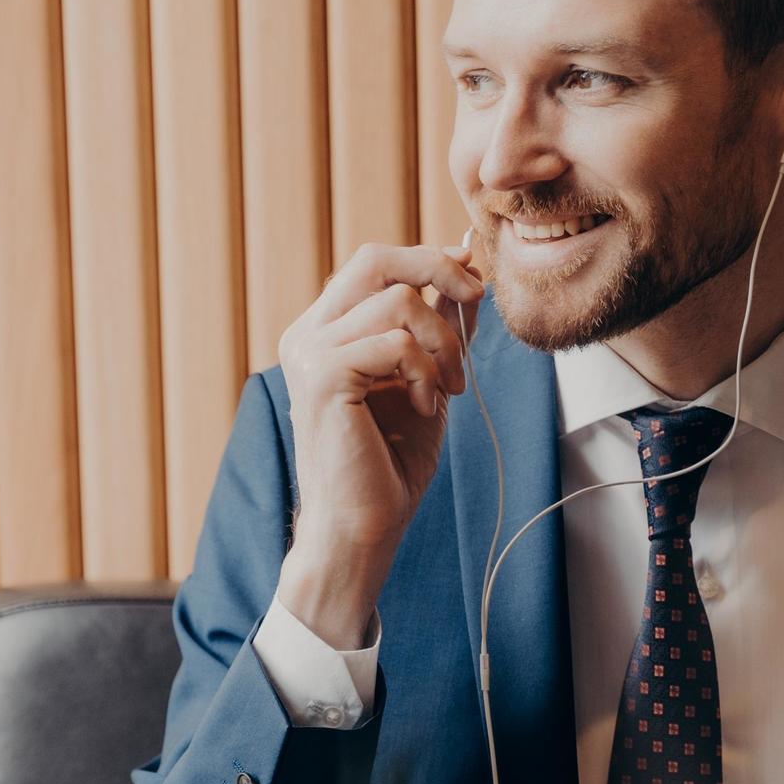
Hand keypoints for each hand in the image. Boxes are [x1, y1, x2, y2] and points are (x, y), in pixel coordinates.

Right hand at [273, 240, 484, 647]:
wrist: (362, 527)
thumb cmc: (390, 462)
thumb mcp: (428, 376)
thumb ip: (440, 320)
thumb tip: (464, 256)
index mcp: (326, 331)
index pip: (375, 263)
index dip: (429, 260)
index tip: (473, 283)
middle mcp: (308, 334)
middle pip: (375, 259)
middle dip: (437, 270)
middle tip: (475, 300)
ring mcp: (309, 352)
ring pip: (397, 300)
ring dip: (442, 343)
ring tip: (448, 388)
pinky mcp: (322, 375)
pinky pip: (395, 341)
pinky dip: (425, 372)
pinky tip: (427, 407)